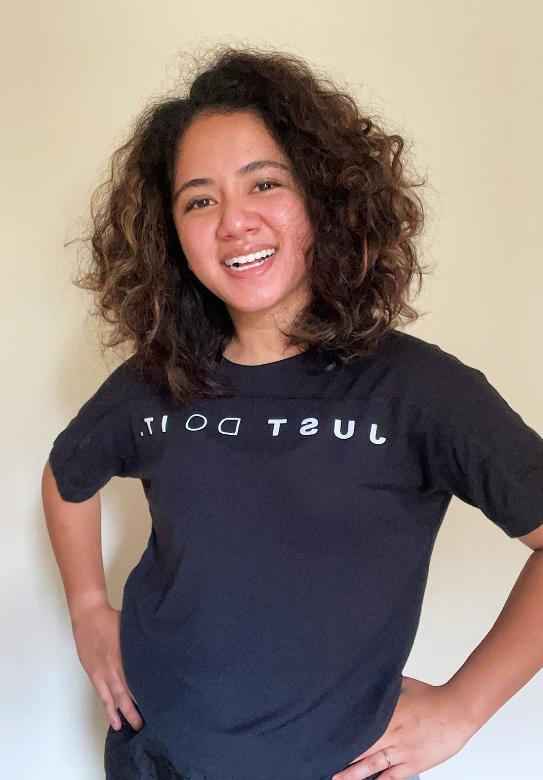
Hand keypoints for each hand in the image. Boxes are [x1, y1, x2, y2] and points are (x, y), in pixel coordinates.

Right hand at [71, 602, 143, 731]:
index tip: (155, 705)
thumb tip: (156, 650)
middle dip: (134, 709)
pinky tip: (112, 717)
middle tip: (145, 724)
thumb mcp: (131, 629)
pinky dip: (107, 707)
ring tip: (129, 727)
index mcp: (124, 655)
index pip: (136, 679)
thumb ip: (140, 642)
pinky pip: (101, 694)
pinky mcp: (93, 673)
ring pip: (112, 697)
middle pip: (125, 692)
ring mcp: (101, 672)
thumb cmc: (112, 619)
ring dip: (121, 713)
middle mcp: (113, 666)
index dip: (144, 693)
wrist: (88, 615)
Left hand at [331, 676, 474, 779]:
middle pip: (359, 750)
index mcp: (385, 714)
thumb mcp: (402, 684)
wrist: (456, 711)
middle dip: (341, 758)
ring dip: (352, 775)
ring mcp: (401, 752)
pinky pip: (391, 778)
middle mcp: (390, 735)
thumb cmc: (431, 696)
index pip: (357, 728)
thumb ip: (383, 687)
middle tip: (324, 762)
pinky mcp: (413, 764)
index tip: (324, 739)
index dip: (340, 735)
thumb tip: (368, 679)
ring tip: (336, 779)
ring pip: (371, 767)